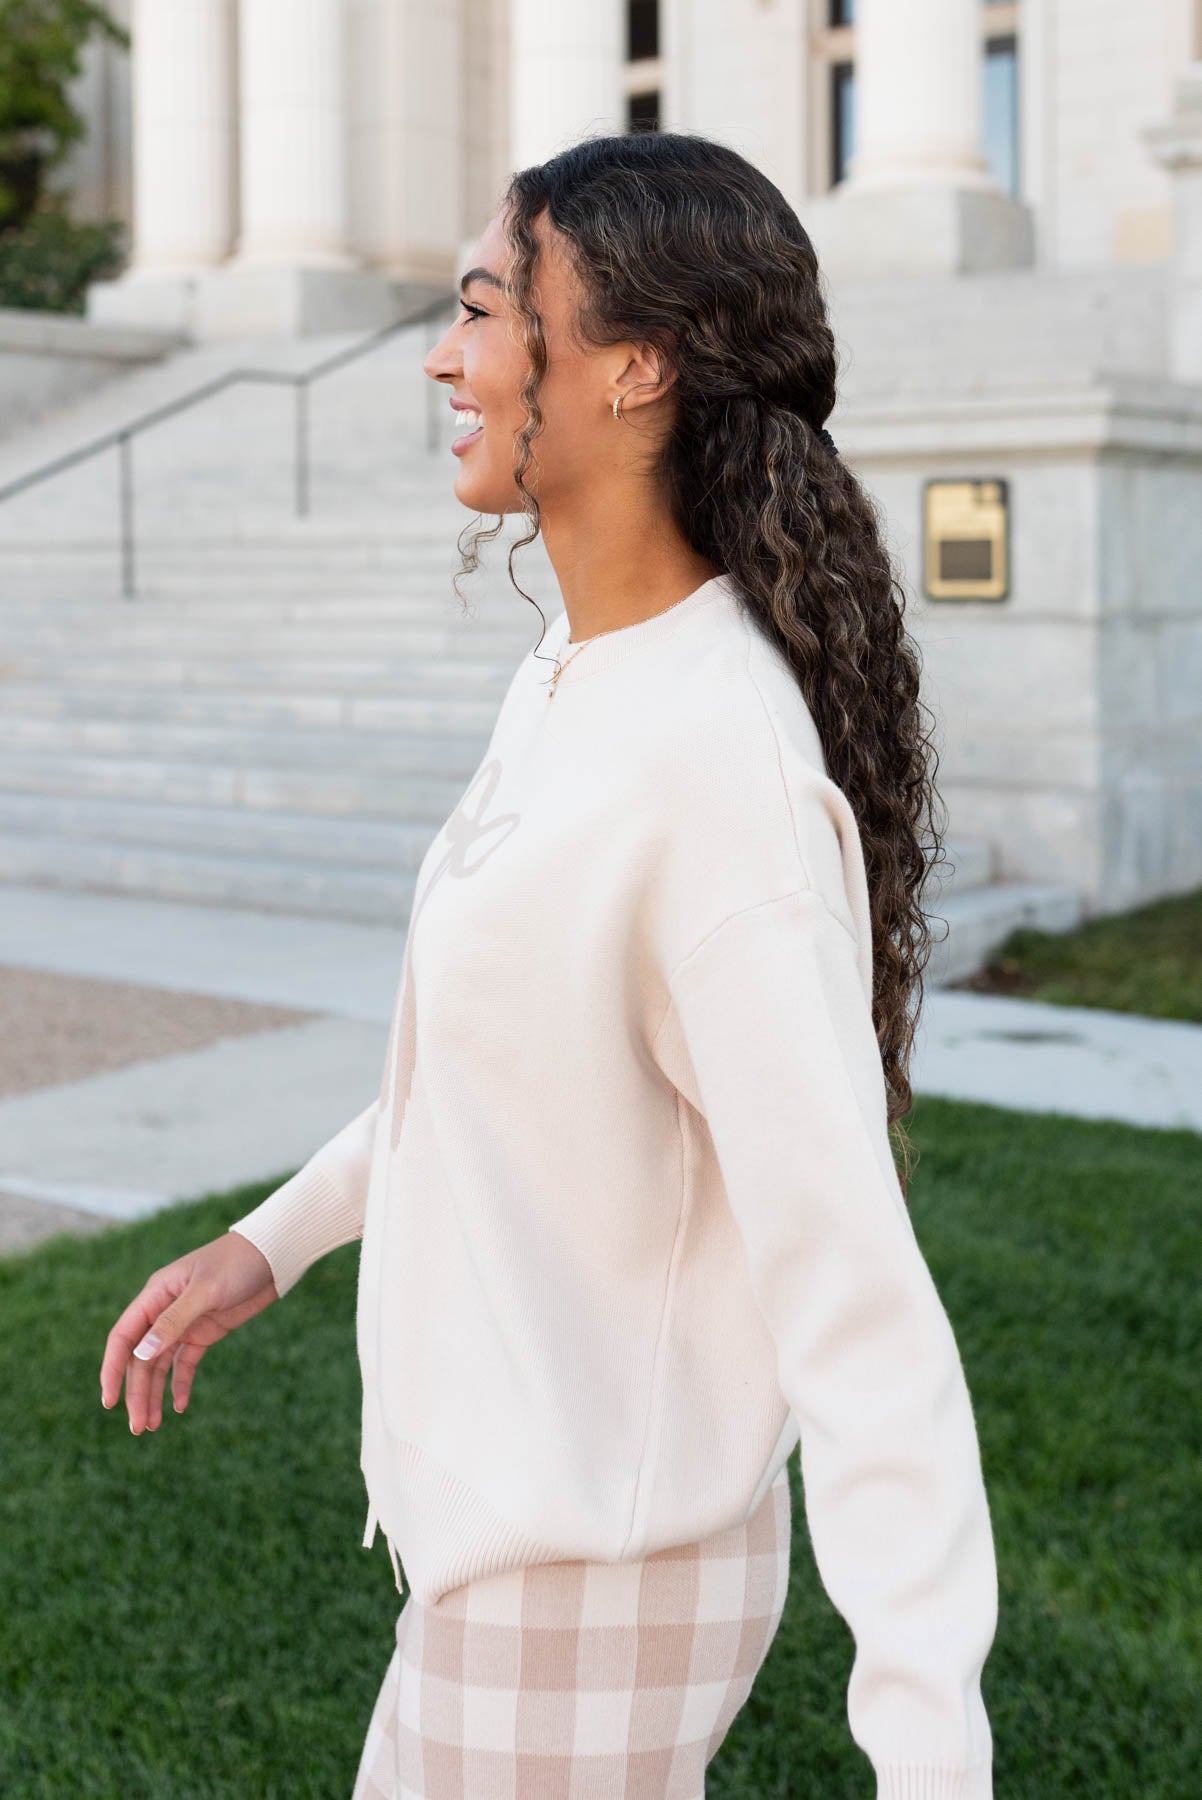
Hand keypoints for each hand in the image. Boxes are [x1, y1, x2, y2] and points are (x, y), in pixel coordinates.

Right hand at [99, 1231, 278, 1432]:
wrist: (273, 1255)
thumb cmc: (236, 1263)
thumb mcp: (206, 1291)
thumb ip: (173, 1321)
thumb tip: (140, 1355)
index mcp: (155, 1295)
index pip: (123, 1337)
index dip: (112, 1369)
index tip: (109, 1401)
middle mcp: (163, 1311)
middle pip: (140, 1358)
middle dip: (136, 1392)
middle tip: (138, 1428)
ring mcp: (184, 1323)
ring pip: (160, 1365)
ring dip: (154, 1394)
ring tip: (151, 1426)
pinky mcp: (205, 1332)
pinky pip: (185, 1363)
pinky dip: (180, 1384)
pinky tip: (179, 1406)